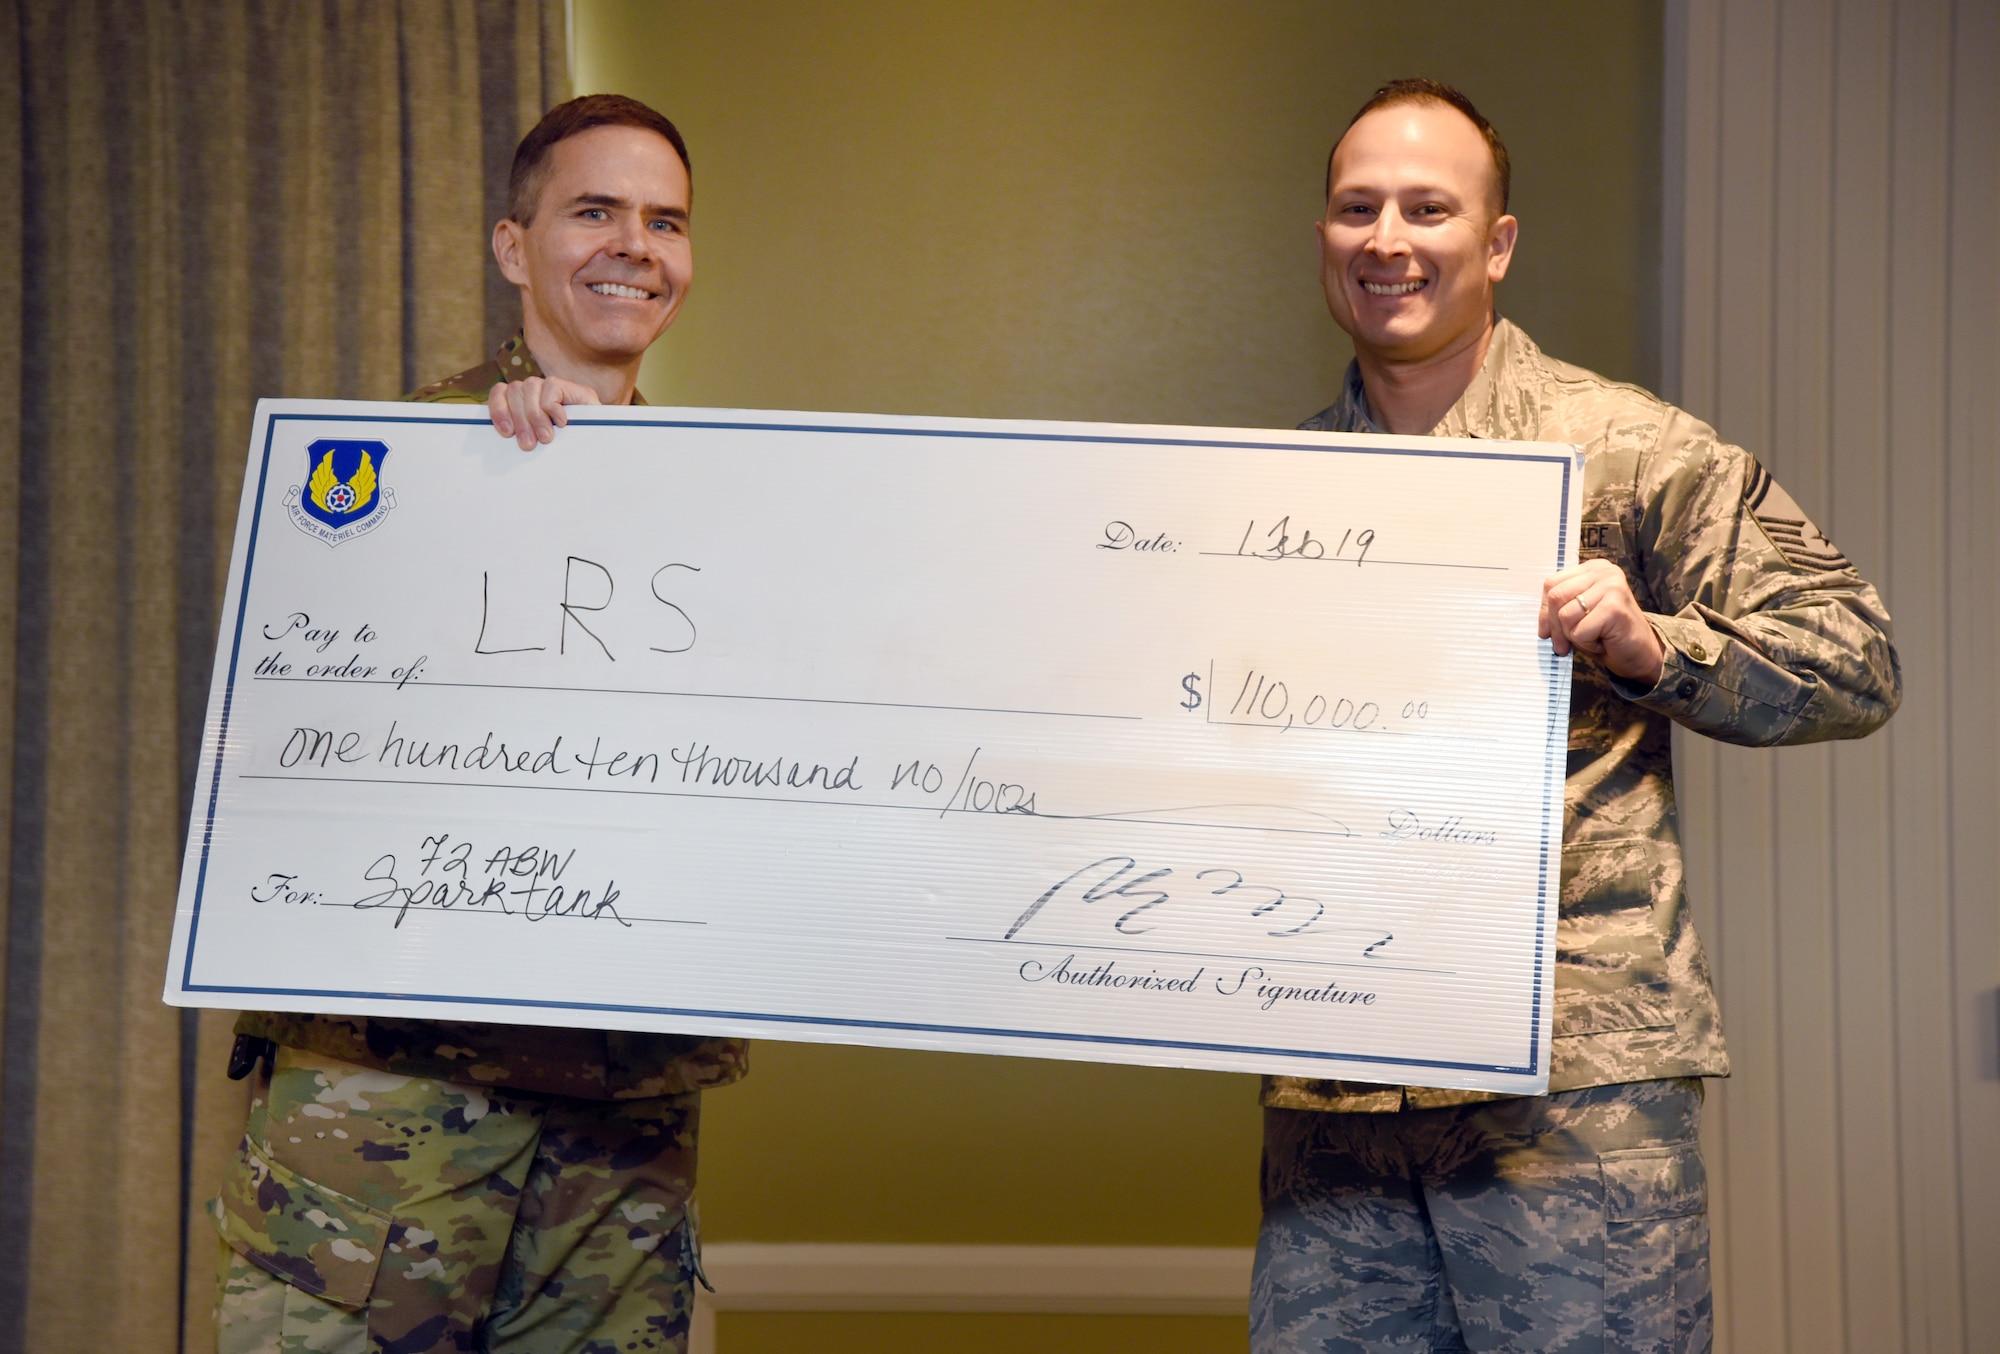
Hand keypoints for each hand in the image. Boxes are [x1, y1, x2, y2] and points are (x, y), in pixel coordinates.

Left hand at [488, 376, 601, 449]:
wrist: (604, 448)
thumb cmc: (570, 451)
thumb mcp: (539, 444)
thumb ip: (523, 435)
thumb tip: (504, 438)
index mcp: (523, 403)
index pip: (501, 392)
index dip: (498, 408)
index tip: (506, 432)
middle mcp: (537, 392)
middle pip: (513, 391)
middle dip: (519, 420)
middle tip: (528, 444)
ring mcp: (555, 389)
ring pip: (529, 386)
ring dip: (535, 415)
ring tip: (546, 437)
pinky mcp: (573, 388)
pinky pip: (551, 388)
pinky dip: (553, 407)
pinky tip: (562, 422)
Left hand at [1539, 559, 1664, 686]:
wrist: (1640, 653)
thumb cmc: (1608, 634)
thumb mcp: (1578, 616)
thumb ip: (1559, 609)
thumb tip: (1541, 626)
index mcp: (1593, 568)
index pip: (1551, 584)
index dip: (1544, 611)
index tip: (1546, 632)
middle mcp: (1604, 572)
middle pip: (1556, 597)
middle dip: (1555, 627)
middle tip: (1563, 646)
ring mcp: (1612, 586)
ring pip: (1565, 615)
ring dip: (1574, 636)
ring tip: (1593, 637)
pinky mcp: (1615, 607)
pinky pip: (1580, 630)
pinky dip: (1586, 643)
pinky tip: (1603, 641)